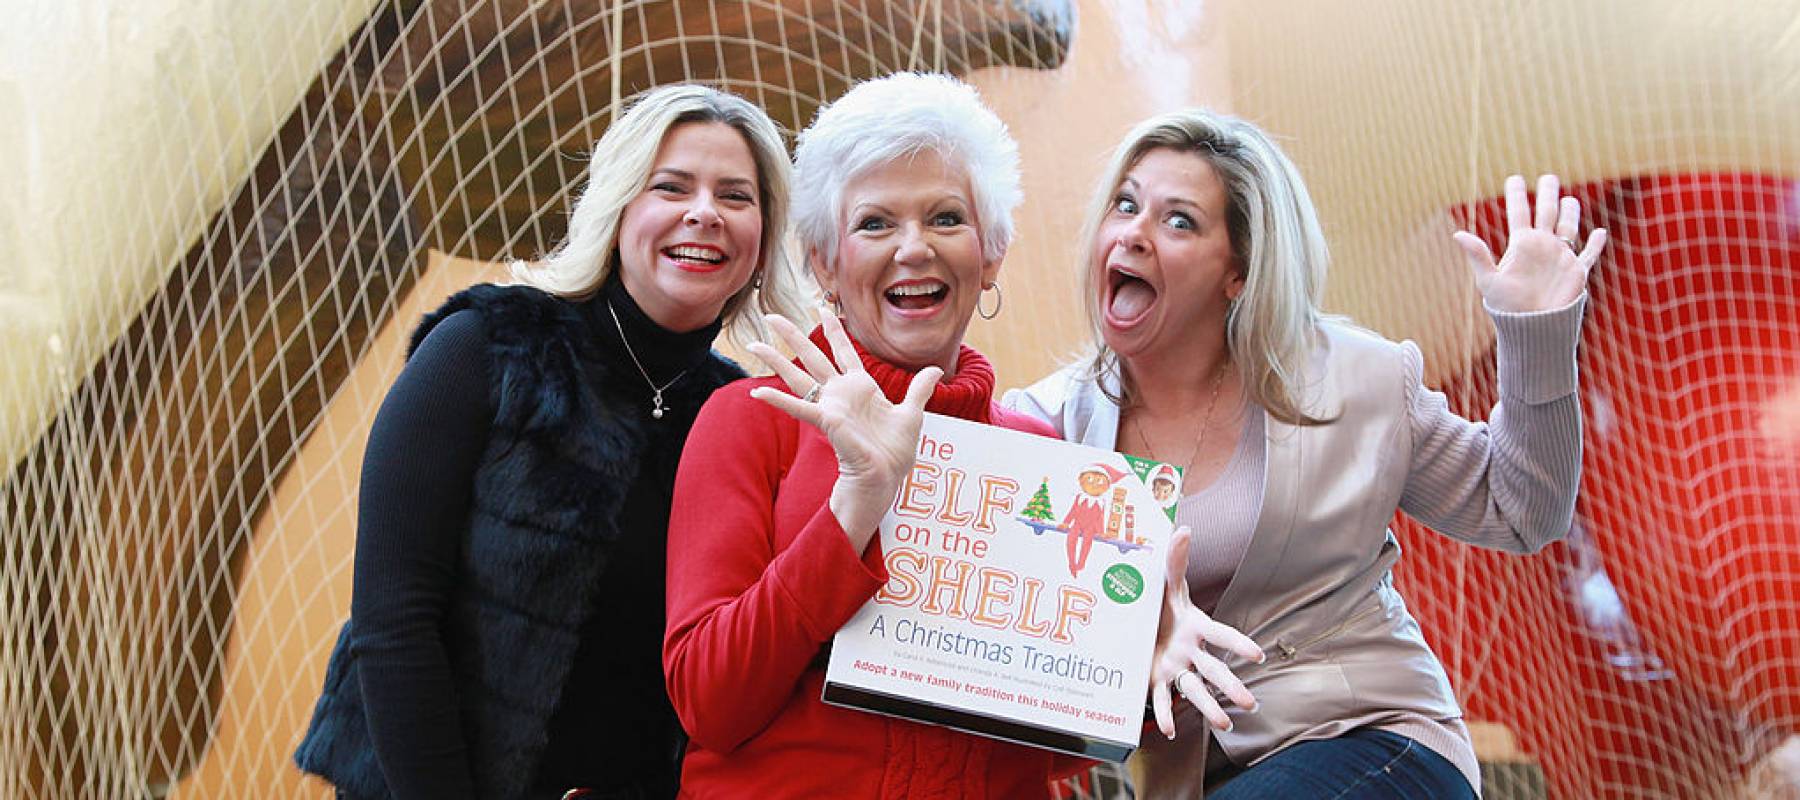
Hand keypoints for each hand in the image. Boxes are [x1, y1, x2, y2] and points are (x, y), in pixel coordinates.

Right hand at [746, 310, 941, 550]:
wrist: (887, 476)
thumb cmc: (895, 450)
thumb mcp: (912, 413)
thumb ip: (919, 389)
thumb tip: (936, 369)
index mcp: (861, 387)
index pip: (844, 351)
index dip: (834, 331)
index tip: (824, 309)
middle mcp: (840, 393)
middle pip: (812, 357)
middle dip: (792, 336)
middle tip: (772, 316)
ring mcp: (830, 405)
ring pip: (798, 376)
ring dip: (775, 359)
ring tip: (753, 343)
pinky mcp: (826, 420)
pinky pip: (798, 407)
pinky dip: (778, 400)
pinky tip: (757, 392)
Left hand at [1148, 526, 1263, 738]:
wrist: (1139, 623)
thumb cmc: (1160, 604)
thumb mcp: (1166, 582)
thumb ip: (1175, 559)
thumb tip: (1183, 528)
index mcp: (1195, 627)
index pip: (1221, 636)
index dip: (1238, 644)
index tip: (1258, 655)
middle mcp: (1190, 651)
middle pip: (1214, 671)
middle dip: (1232, 686)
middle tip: (1250, 703)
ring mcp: (1175, 668)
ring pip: (1195, 690)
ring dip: (1209, 708)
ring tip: (1226, 724)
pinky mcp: (1156, 680)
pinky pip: (1162, 699)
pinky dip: (1164, 715)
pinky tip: (1169, 730)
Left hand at [1452, 174, 1607, 312]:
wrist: (1532, 328)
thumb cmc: (1507, 307)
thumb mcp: (1489, 279)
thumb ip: (1478, 255)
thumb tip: (1457, 235)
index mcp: (1521, 245)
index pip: (1519, 213)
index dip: (1517, 195)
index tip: (1514, 178)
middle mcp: (1542, 246)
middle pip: (1547, 213)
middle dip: (1548, 194)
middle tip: (1548, 177)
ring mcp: (1560, 258)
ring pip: (1568, 228)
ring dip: (1571, 214)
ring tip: (1570, 199)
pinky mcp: (1576, 272)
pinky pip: (1589, 255)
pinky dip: (1596, 244)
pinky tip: (1601, 232)